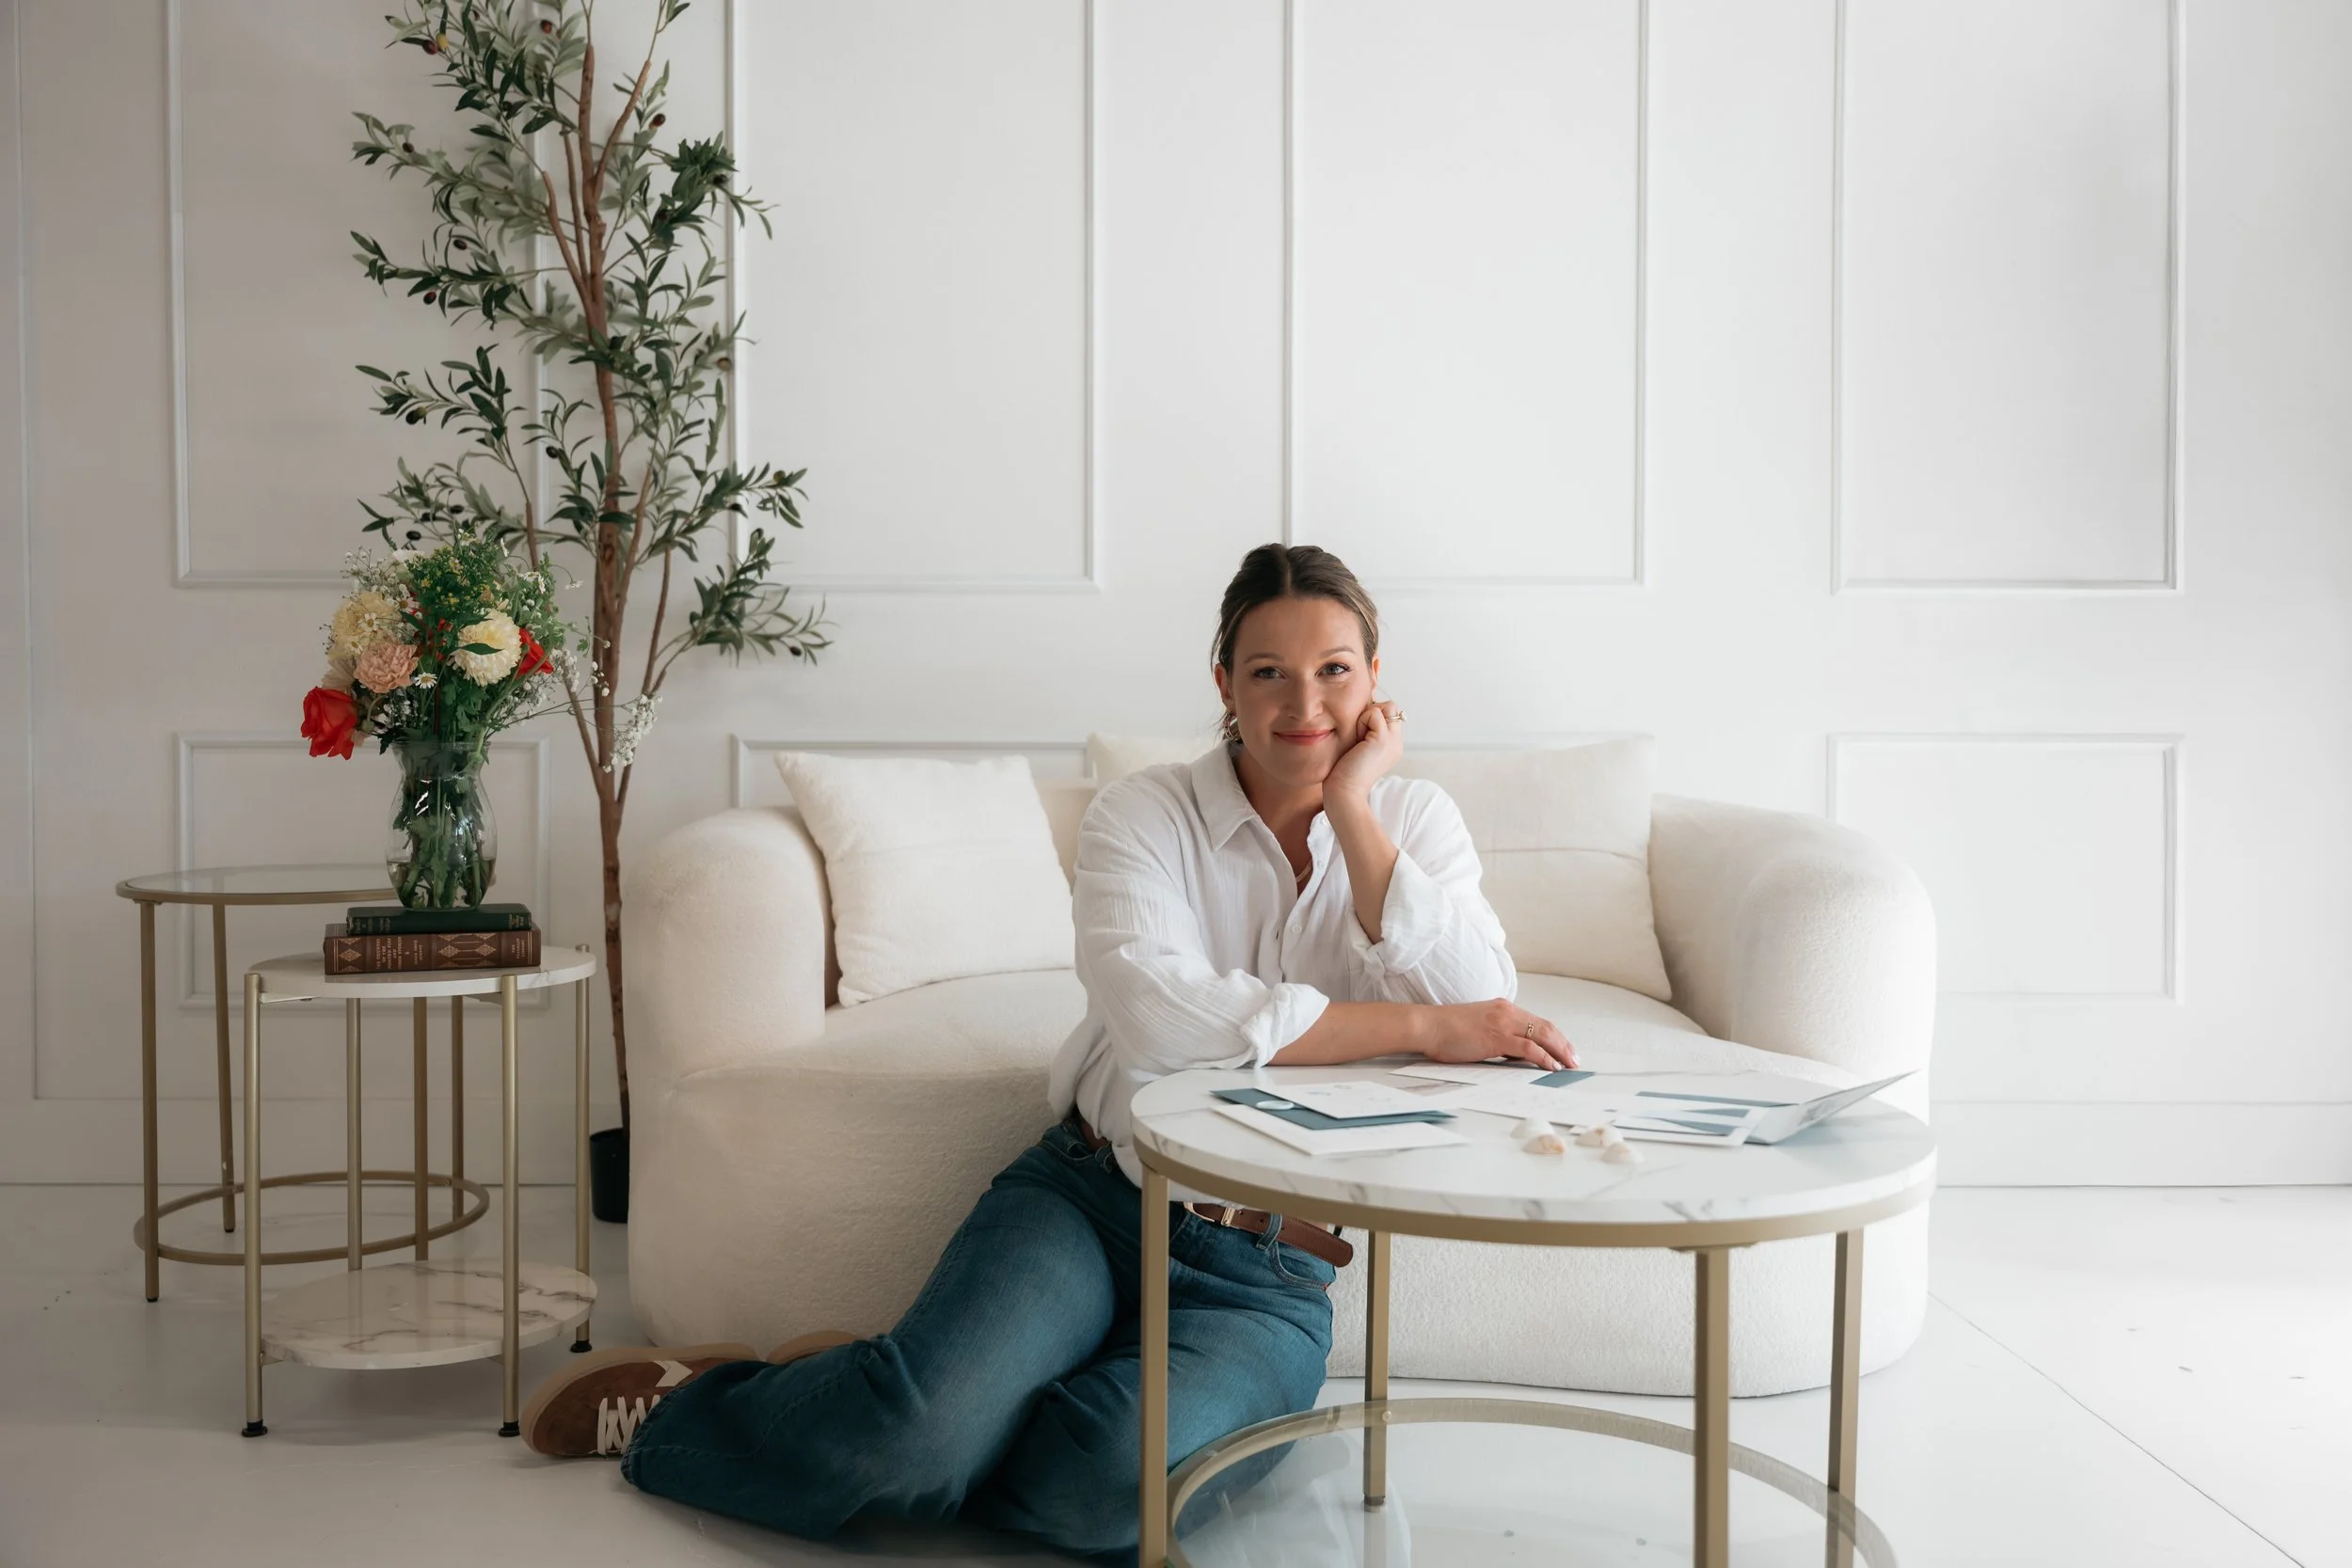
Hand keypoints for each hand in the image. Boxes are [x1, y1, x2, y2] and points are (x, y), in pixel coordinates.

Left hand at [1325, 699, 1405, 802]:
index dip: (1372, 715)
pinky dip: (1361, 721)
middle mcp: (1397, 742)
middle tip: (1358, 734)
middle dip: (1371, 712)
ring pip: (1387, 706)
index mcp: (1392, 744)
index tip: (1358, 734)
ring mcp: (1393, 741)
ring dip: (1367, 716)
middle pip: (1391, 707)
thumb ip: (1366, 729)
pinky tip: (1356, 739)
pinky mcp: (1383, 739)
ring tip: (1357, 737)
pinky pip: (1374, 712)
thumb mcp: (1358, 745)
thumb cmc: (1344, 772)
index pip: (1390, 713)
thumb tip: (1365, 707)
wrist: (1344, 792)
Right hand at [1421, 1000, 1576, 1071]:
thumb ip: (1500, 1036)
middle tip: (1575, 1060)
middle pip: (1546, 1027)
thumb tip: (1518, 1054)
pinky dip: (1544, 1058)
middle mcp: (1507, 1011)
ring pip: (1543, 1036)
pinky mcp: (1497, 1037)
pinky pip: (1529, 1048)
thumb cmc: (1448, 1030)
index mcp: (1503, 1008)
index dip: (1556, 1037)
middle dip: (1564, 1045)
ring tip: (1569, 1065)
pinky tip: (1552, 1066)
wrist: (1429, 1026)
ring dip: (1560, 1052)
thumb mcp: (1480, 1028)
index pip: (1538, 1022)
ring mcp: (1503, 1023)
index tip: (1565, 1050)